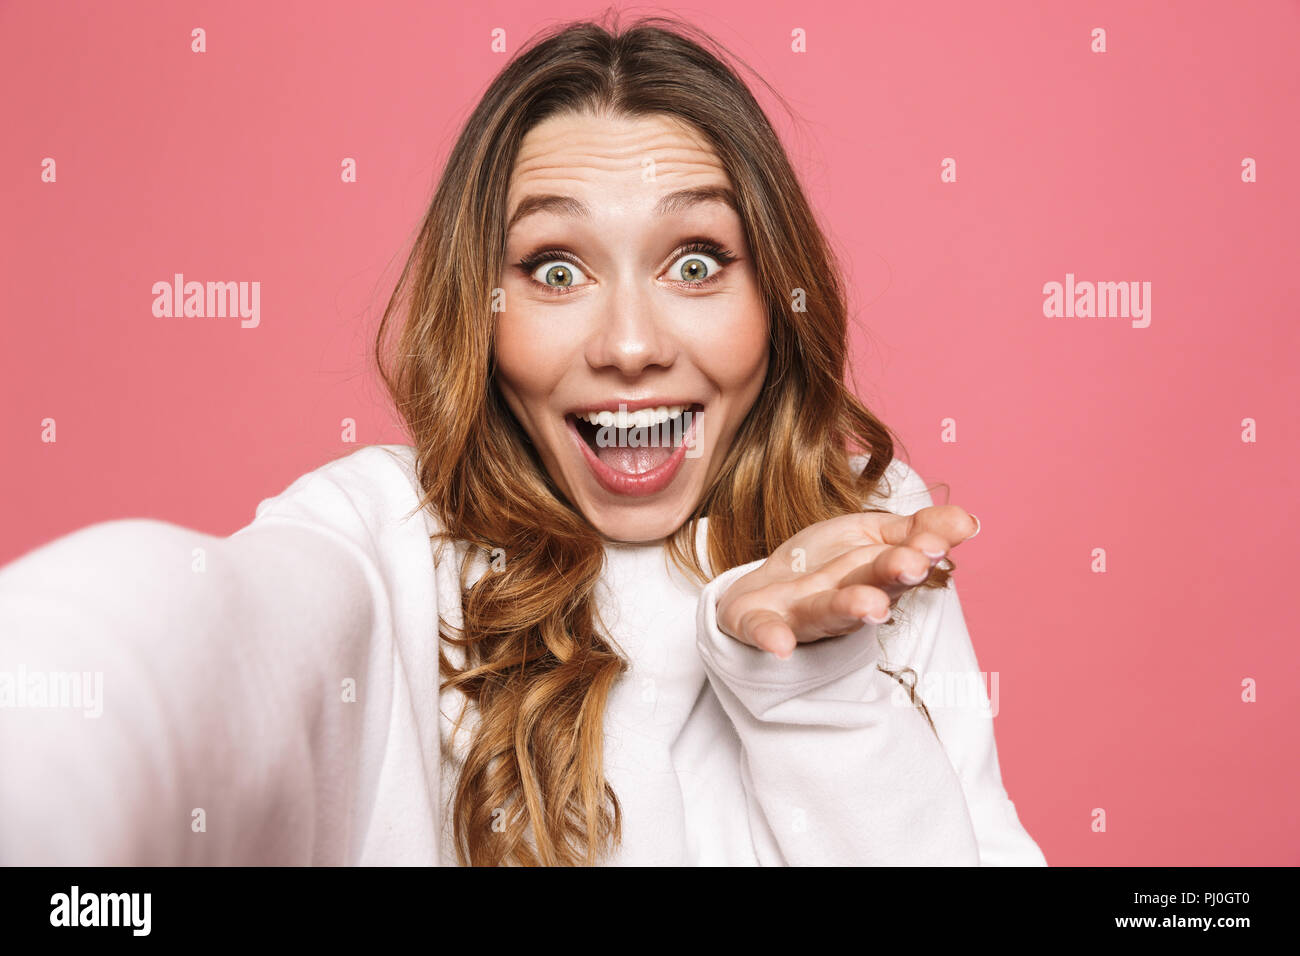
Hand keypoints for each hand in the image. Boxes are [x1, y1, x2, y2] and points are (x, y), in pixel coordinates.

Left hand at [715, 507, 980, 658]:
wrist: (762, 592)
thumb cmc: (828, 566)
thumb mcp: (876, 537)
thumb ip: (919, 529)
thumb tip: (969, 520)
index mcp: (872, 576)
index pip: (900, 560)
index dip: (918, 550)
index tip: (937, 543)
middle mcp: (841, 599)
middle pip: (869, 586)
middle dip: (890, 575)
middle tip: (913, 564)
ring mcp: (801, 613)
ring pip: (827, 611)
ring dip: (851, 607)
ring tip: (872, 606)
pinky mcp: (759, 622)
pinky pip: (762, 630)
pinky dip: (771, 637)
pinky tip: (780, 646)